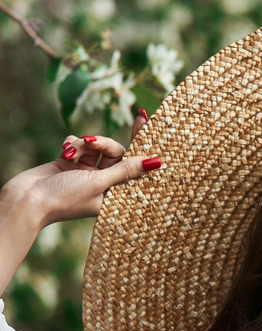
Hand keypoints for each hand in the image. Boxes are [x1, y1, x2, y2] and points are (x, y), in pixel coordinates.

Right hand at [0, 112, 158, 226]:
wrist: (26, 200)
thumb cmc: (65, 198)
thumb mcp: (99, 183)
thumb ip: (125, 170)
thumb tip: (155, 162)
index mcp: (116, 193)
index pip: (135, 165)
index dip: (140, 143)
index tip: (143, 119)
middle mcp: (104, 182)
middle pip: (116, 152)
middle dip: (104, 144)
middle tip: (91, 141)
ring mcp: (87, 172)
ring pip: (96, 146)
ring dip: (84, 145)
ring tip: (70, 152)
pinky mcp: (70, 163)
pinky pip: (79, 145)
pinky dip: (72, 145)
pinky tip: (63, 152)